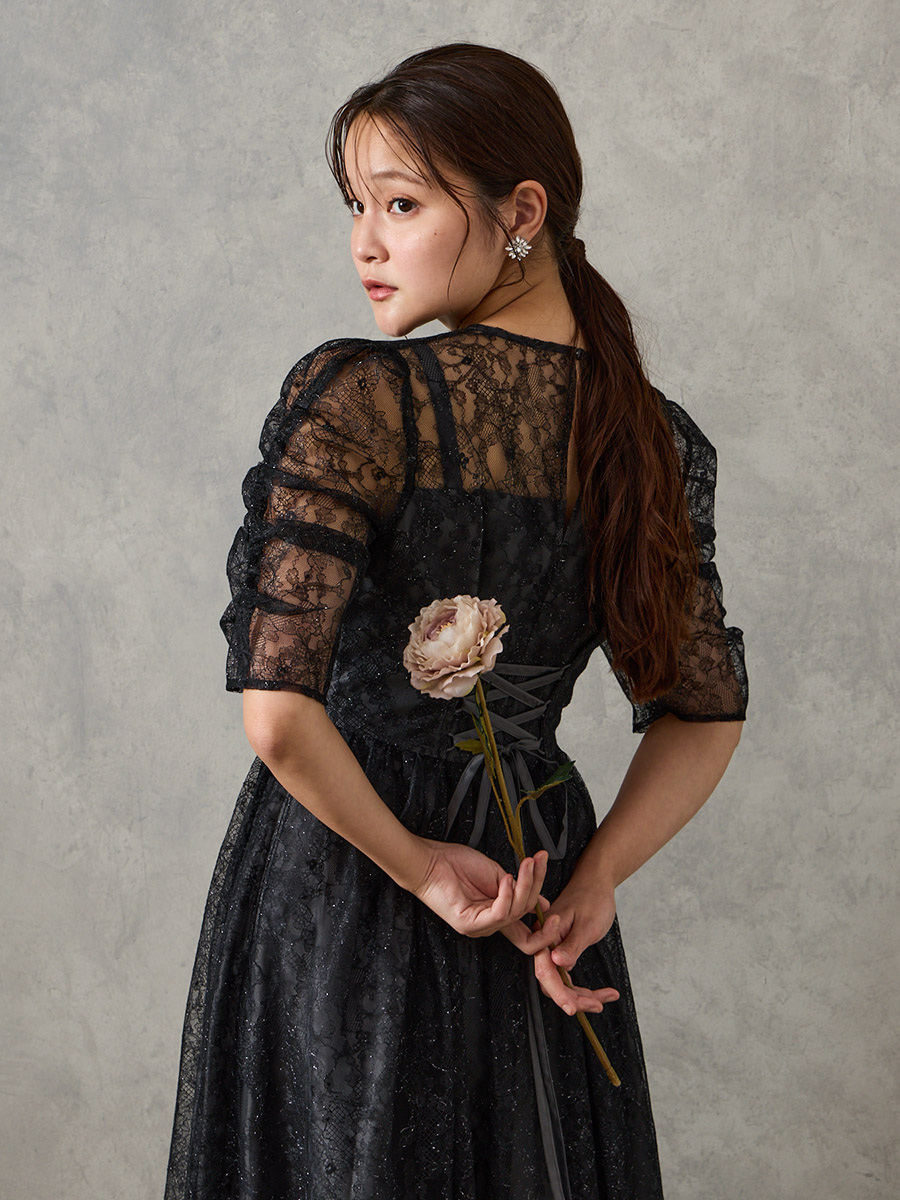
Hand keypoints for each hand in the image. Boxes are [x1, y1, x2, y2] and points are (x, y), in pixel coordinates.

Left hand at [410, 838, 555, 939]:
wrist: (429, 861)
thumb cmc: (458, 865)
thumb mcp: (498, 876)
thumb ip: (519, 890)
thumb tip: (543, 903)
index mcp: (497, 916)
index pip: (528, 934)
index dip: (546, 927)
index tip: (559, 909)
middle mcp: (489, 925)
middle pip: (525, 916)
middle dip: (537, 887)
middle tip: (541, 863)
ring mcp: (479, 927)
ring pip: (515, 913)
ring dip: (525, 884)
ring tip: (526, 862)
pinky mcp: (469, 924)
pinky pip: (498, 914)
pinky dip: (507, 895)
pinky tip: (506, 878)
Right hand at [500, 878, 619, 1016]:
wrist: (596, 881)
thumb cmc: (592, 897)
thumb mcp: (587, 924)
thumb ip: (572, 945)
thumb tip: (558, 964)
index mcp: (547, 934)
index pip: (547, 971)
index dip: (559, 993)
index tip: (573, 1008)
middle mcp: (547, 942)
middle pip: (553, 981)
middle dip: (574, 998)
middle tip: (597, 1004)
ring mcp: (554, 947)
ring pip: (562, 981)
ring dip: (581, 995)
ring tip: (604, 999)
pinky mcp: (564, 949)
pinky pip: (569, 973)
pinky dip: (585, 986)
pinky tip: (603, 992)